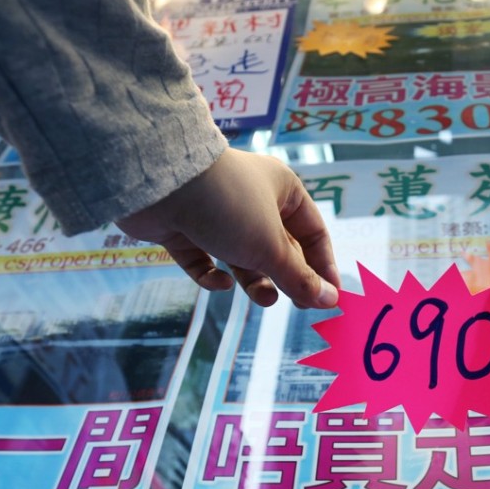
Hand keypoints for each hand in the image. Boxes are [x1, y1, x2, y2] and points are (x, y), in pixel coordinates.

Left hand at [116, 148, 339, 308]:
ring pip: (242, 257)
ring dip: (254, 280)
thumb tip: (330, 301)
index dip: (324, 266)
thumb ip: (300, 278)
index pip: (314, 232)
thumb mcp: (271, 247)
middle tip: (296, 305)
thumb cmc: (229, 205)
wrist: (160, 183)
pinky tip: (219, 283)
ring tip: (264, 297)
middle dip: (287, 276)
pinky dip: (212, 276)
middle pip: (279, 247)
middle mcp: (252, 199)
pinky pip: (204, 260)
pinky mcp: (184, 229)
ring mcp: (216, 214)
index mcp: (283, 190)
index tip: (329, 298)